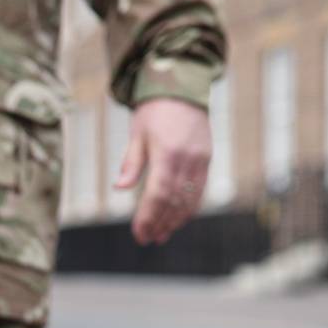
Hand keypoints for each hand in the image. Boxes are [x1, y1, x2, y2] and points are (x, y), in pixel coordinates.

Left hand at [114, 98, 214, 246]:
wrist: (182, 88)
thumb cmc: (154, 111)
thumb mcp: (137, 134)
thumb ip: (131, 163)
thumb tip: (120, 188)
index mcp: (167, 153)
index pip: (158, 195)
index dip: (148, 217)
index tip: (139, 233)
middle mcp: (187, 160)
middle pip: (174, 202)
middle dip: (160, 223)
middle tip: (147, 239)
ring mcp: (200, 161)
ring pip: (190, 199)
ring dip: (175, 220)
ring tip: (162, 235)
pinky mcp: (206, 160)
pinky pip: (200, 190)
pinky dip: (189, 208)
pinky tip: (178, 219)